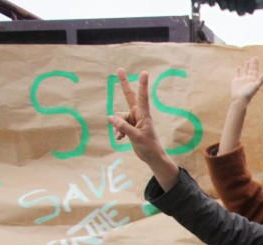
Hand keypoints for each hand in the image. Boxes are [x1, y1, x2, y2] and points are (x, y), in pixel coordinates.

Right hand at [108, 69, 178, 189]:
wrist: (152, 157)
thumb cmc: (149, 147)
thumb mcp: (136, 137)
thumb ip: (123, 127)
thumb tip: (110, 117)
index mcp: (144, 115)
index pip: (142, 97)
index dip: (142, 85)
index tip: (144, 72)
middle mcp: (139, 115)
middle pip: (129, 96)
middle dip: (124, 84)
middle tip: (120, 69)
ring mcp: (134, 120)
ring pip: (119, 117)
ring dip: (118, 126)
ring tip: (122, 136)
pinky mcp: (130, 127)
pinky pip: (118, 125)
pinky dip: (118, 131)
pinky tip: (120, 139)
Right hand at [231, 57, 262, 104]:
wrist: (239, 99)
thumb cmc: (248, 94)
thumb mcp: (255, 86)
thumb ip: (260, 80)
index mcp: (253, 79)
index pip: (255, 70)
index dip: (255, 64)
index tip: (256, 58)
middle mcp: (248, 79)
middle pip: (251, 69)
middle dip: (252, 63)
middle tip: (253, 57)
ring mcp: (242, 80)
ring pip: (245, 71)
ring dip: (246, 66)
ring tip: (247, 61)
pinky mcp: (236, 81)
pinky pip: (237, 74)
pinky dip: (238, 71)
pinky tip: (238, 67)